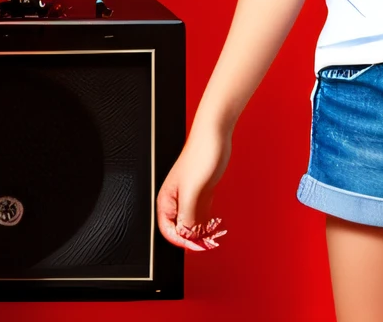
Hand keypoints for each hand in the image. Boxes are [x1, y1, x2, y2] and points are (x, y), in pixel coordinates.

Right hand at [156, 129, 231, 251]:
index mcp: (167, 199)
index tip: (195, 246)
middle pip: (180, 229)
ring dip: (201, 232)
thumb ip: (186, 214)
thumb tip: (183, 234)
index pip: (167, 229)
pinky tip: (215, 225)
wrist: (215, 136)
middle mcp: (176, 200)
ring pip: (192, 224)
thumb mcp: (192, 189)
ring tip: (213, 236)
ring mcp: (190, 197)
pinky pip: (202, 215)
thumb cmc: (200, 155)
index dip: (180, 241)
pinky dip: (208, 223)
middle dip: (192, 238)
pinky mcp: (202, 194)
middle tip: (207, 242)